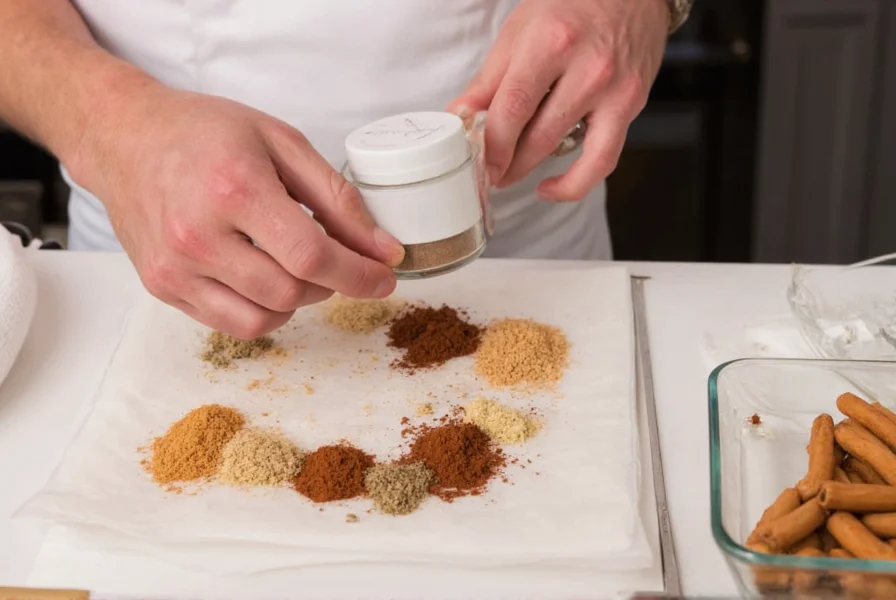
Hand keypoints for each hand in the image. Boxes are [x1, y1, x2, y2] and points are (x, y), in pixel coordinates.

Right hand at [70, 86, 404, 338]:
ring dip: (298, 300)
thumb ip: (338, 198)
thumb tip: (383, 250)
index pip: (311, 256)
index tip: (384, 276)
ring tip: (294, 263)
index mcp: (234, 190)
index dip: (359, 274)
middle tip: (337, 259)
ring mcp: (175, 268)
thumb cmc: (204, 132)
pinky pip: (231, 323)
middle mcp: (198, 236)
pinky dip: (263, 309)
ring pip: (263, 319)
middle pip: (291, 292)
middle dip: (331, 284)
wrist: (123, 137)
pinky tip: (263, 274)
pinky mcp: (162, 287)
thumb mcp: (281, 142)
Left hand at [448, 0, 668, 200]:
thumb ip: (490, 78)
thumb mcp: (521, 30)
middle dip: (505, 163)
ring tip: (509, 175)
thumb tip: (460, 115)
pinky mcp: (631, 106)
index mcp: (552, 42)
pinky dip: (575, 183)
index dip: (492, 144)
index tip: (477, 163)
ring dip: (529, 171)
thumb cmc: (575, 5)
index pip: (514, 107)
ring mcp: (613, 90)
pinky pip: (603, 160)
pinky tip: (552, 187)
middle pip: (537, 134)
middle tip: (487, 173)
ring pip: (565, 150)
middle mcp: (587, 68)